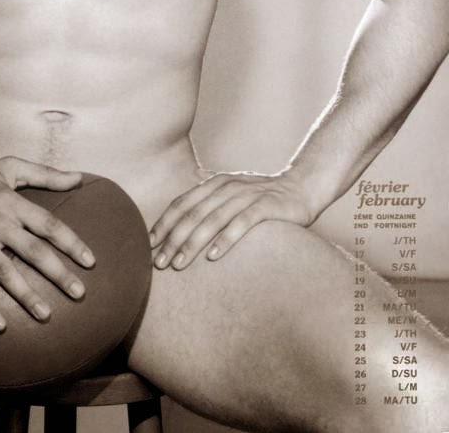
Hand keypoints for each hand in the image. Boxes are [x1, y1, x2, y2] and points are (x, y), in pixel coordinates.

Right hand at [0, 156, 95, 331]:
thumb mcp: (9, 168)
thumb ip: (46, 174)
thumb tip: (79, 177)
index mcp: (12, 203)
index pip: (48, 224)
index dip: (71, 243)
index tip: (90, 262)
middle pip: (33, 251)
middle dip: (58, 274)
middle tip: (80, 294)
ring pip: (5, 272)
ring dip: (26, 295)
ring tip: (46, 315)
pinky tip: (1, 325)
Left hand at [149, 169, 315, 269]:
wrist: (300, 189)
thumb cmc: (261, 200)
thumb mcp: (231, 198)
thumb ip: (209, 207)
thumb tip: (178, 227)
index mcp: (214, 184)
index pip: (181, 203)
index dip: (163, 224)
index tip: (149, 246)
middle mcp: (226, 187)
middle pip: (192, 214)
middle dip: (172, 240)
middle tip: (159, 263)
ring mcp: (245, 196)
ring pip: (212, 220)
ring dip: (192, 244)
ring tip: (179, 265)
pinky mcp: (265, 207)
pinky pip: (241, 224)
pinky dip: (225, 240)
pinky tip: (213, 257)